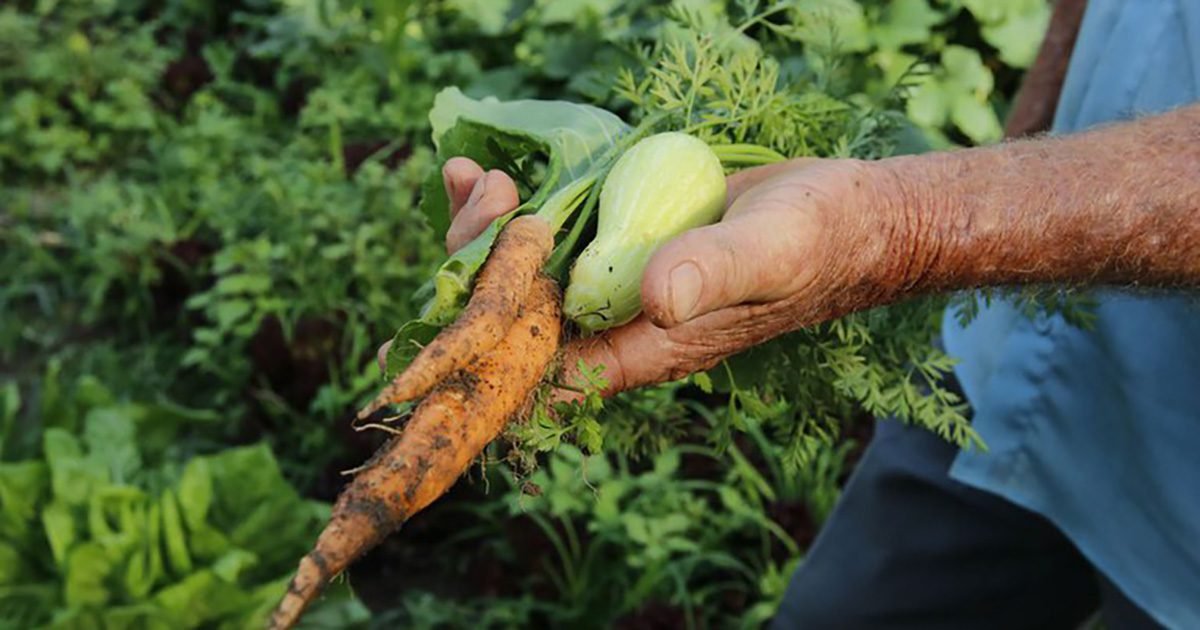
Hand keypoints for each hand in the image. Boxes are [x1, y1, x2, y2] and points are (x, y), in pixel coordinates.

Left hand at [380, 155, 903, 396]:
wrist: (846, 215)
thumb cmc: (817, 241)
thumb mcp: (772, 252)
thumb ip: (717, 273)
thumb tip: (657, 297)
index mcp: (643, 350)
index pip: (540, 370)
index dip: (487, 339)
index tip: (466, 280)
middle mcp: (615, 324)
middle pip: (513, 318)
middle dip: (477, 264)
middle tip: (487, 195)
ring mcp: (611, 282)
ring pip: (519, 276)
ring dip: (481, 232)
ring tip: (471, 175)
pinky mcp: (615, 241)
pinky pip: (545, 235)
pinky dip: (509, 209)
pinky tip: (481, 172)